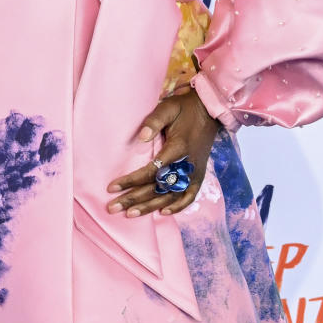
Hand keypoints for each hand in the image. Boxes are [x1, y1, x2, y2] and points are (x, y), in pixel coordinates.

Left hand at [105, 87, 219, 217]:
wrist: (209, 111)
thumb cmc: (184, 109)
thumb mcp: (167, 108)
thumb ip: (153, 121)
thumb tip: (141, 137)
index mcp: (177, 149)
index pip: (150, 172)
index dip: (131, 181)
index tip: (112, 187)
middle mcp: (186, 165)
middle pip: (157, 188)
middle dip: (133, 199)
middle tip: (112, 207)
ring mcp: (194, 172)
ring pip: (170, 196)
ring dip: (150, 207)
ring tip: (130, 214)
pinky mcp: (199, 175)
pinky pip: (189, 196)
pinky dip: (177, 206)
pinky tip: (162, 212)